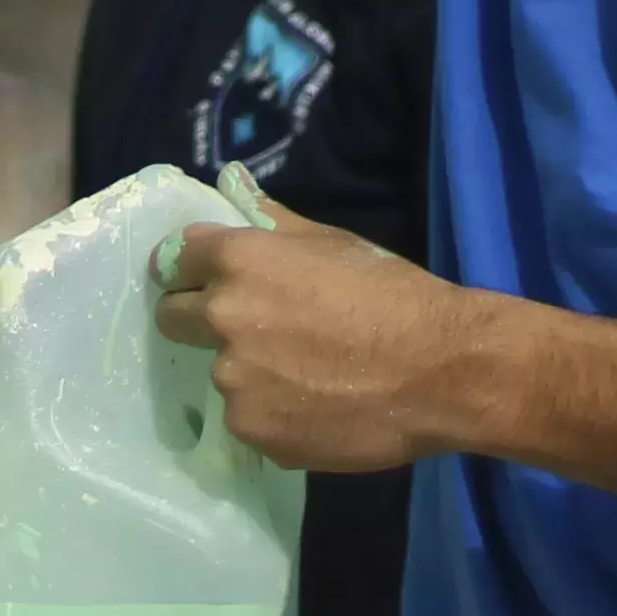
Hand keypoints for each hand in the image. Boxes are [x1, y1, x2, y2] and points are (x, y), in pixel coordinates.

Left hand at [156, 207, 616, 481]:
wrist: (443, 372)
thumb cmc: (395, 294)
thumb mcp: (333, 242)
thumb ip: (271, 218)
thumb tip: (231, 182)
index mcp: (238, 261)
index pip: (174, 258)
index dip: (190, 269)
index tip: (206, 280)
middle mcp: (223, 319)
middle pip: (173, 318)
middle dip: (200, 319)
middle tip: (254, 330)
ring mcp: (235, 383)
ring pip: (220, 375)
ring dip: (249, 374)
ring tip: (307, 376)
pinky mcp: (255, 433)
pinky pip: (249, 419)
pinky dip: (274, 415)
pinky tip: (318, 408)